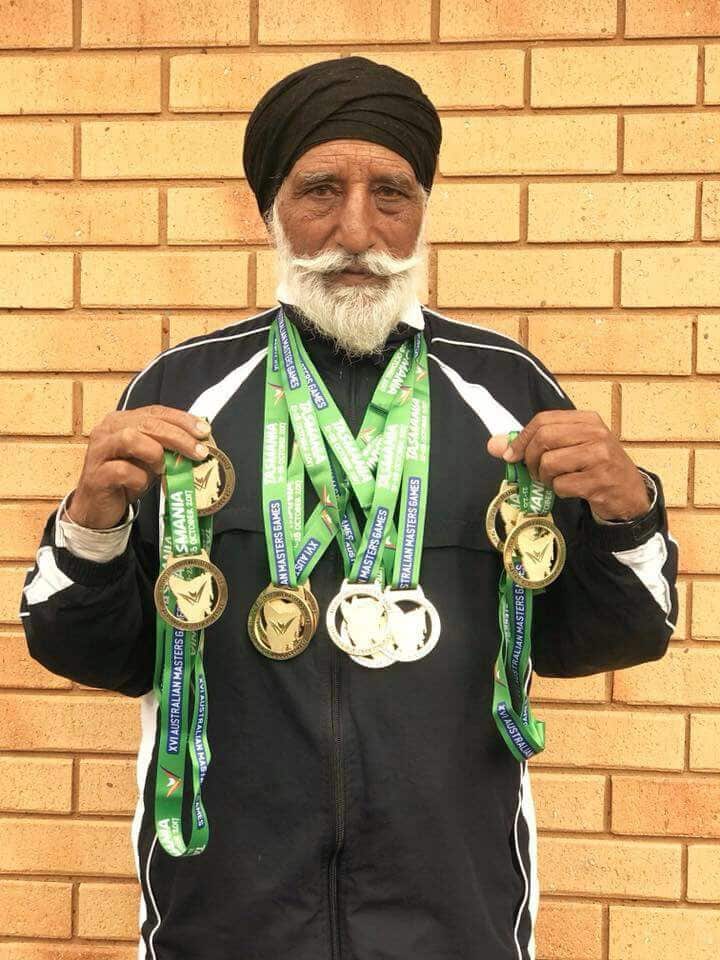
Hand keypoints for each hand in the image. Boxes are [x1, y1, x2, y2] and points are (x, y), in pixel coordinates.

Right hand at [66, 405, 212, 528]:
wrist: (98, 508)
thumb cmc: (127, 479)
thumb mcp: (151, 459)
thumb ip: (168, 447)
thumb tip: (200, 443)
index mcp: (122, 420)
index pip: (155, 411)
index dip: (182, 419)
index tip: (204, 430)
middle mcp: (108, 430)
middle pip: (147, 423)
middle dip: (178, 437)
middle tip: (199, 452)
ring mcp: (99, 451)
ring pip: (130, 438)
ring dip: (155, 453)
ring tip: (164, 469)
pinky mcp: (96, 475)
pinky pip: (123, 471)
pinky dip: (140, 479)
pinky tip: (143, 485)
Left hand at [486, 410, 650, 521]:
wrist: (628, 493)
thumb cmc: (594, 466)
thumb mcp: (568, 448)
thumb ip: (531, 444)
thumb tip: (493, 445)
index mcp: (586, 420)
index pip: (543, 420)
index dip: (521, 438)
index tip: (510, 455)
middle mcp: (596, 433)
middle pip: (544, 439)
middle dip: (530, 460)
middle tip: (534, 472)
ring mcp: (600, 456)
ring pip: (550, 463)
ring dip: (545, 478)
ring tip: (556, 481)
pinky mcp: (600, 480)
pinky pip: (562, 485)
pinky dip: (560, 491)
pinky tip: (573, 489)